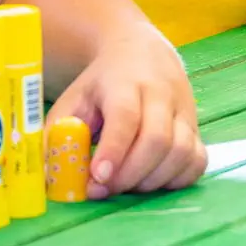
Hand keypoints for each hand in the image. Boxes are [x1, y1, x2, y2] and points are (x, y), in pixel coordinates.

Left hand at [44, 31, 203, 200]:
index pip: (125, 116)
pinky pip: (197, 161)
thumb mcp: (73, 99)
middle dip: (130, 174)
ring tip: (125, 186)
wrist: (140, 54)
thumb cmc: (100, 85)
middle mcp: (161, 94)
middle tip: (103, 191)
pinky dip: (177, 180)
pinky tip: (151, 181)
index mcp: (125, 83)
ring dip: (152, 181)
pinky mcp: (197, 128)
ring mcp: (184, 111)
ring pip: (181, 153)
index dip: (113, 150)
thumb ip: (58, 134)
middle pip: (157, 138)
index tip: (97, 178)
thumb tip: (48, 174)